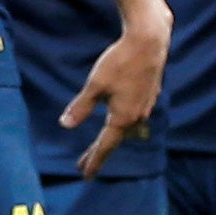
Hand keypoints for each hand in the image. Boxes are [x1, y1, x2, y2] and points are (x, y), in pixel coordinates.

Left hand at [58, 1, 169, 177]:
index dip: (94, 159)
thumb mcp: (95, 85)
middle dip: (100, 152)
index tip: (85, 174)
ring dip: (112, 137)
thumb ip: (81, 107)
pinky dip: (122, 123)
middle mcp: (137, 116)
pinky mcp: (150, 93)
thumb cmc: (120, 61)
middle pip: (116, 140)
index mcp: (123, 118)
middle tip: (85, 165)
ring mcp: (146, 105)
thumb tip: (65, 125)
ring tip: (102, 143)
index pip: (105, 145)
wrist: (150, 40)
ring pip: (127, 128)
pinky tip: (119, 117)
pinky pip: (135, 115)